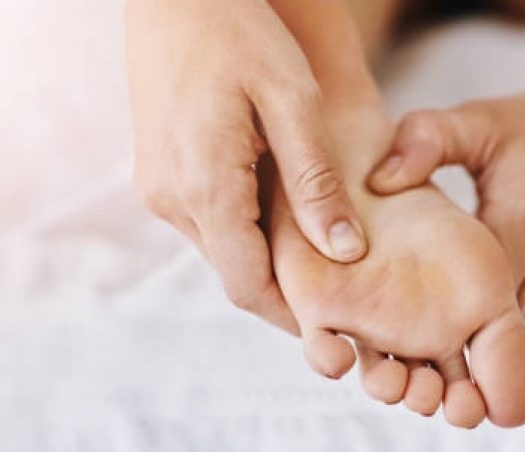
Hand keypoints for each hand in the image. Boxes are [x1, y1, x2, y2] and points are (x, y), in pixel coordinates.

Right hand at [126, 0, 365, 330]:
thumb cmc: (239, 30)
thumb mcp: (292, 101)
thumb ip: (316, 182)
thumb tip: (345, 252)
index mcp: (204, 187)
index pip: (250, 286)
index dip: (296, 315)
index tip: (343, 327)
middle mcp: (171, 198)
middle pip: (236, 274)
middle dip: (288, 293)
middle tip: (345, 300)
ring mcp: (159, 186)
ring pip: (223, 250)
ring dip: (268, 261)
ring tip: (327, 260)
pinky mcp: (159, 172)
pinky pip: (210, 221)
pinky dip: (248, 231)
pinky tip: (289, 217)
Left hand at [369, 93, 524, 315]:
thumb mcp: (484, 120)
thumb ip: (425, 139)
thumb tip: (377, 180)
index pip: (461, 284)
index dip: (428, 288)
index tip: (401, 278)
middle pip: (488, 310)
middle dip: (457, 302)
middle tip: (424, 282)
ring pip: (517, 314)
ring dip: (492, 300)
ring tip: (468, 270)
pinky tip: (522, 260)